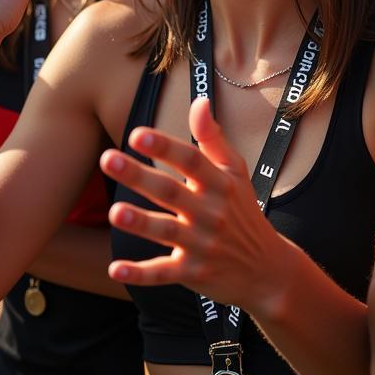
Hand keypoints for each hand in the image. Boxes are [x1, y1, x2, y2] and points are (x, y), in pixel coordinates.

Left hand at [101, 97, 288, 315]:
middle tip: (107, 159)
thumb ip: (213, 138)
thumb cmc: (243, 212)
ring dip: (140, 222)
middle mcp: (210, 213)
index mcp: (219, 184)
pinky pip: (164, 273)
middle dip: (138, 176)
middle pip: (170, 192)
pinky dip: (141, 273)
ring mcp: (202, 245)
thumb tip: (200, 101)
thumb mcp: (235, 172)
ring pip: (166, 232)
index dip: (164, 147)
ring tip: (114, 211)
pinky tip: (115, 269)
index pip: (191, 161)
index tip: (136, 134)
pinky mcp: (193, 273)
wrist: (267, 270)